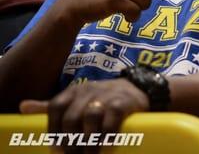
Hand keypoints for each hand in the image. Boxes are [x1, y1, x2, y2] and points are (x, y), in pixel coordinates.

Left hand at [20, 79, 149, 152]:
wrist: (136, 89)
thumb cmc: (101, 98)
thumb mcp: (76, 99)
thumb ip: (51, 106)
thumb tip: (23, 107)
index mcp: (74, 91)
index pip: (56, 107)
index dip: (54, 129)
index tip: (57, 148)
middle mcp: (89, 90)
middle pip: (72, 116)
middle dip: (71, 140)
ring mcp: (106, 95)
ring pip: (91, 116)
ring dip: (88, 139)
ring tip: (90, 153)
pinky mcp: (123, 102)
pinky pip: (112, 118)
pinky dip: (107, 134)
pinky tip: (105, 146)